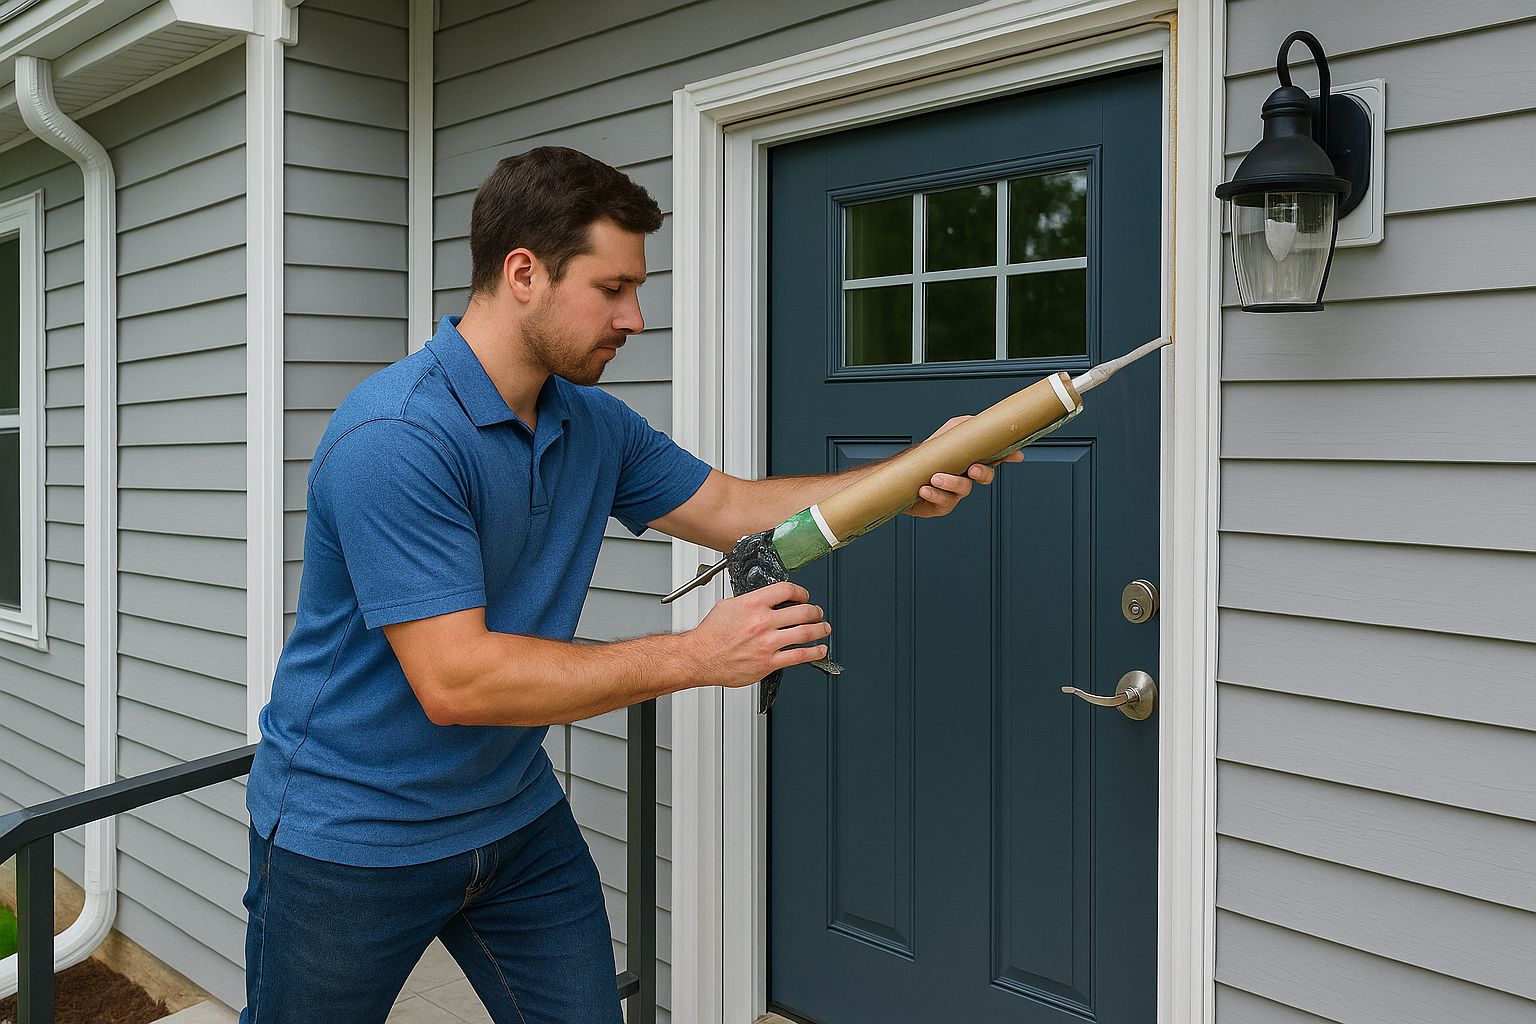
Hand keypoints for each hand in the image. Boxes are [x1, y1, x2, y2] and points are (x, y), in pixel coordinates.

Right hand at [687, 581, 830, 686]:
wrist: (699, 657)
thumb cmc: (710, 634)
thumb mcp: (728, 606)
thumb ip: (750, 601)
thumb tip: (765, 600)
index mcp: (753, 604)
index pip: (787, 590)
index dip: (801, 592)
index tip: (804, 596)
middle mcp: (762, 622)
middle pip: (802, 611)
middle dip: (815, 611)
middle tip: (818, 613)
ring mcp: (767, 643)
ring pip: (805, 633)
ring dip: (820, 629)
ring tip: (824, 628)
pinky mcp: (768, 662)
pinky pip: (799, 656)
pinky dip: (815, 652)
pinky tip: (820, 650)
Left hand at [906, 415, 1024, 517]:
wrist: (902, 476)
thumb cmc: (927, 456)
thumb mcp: (946, 434)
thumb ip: (964, 426)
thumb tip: (978, 422)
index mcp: (971, 459)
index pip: (994, 457)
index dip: (1007, 456)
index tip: (1016, 455)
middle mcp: (966, 477)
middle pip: (985, 477)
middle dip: (982, 473)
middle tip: (972, 469)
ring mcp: (955, 493)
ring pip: (963, 489)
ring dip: (951, 482)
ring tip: (935, 477)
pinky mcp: (942, 505)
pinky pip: (943, 502)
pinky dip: (935, 494)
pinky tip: (925, 489)